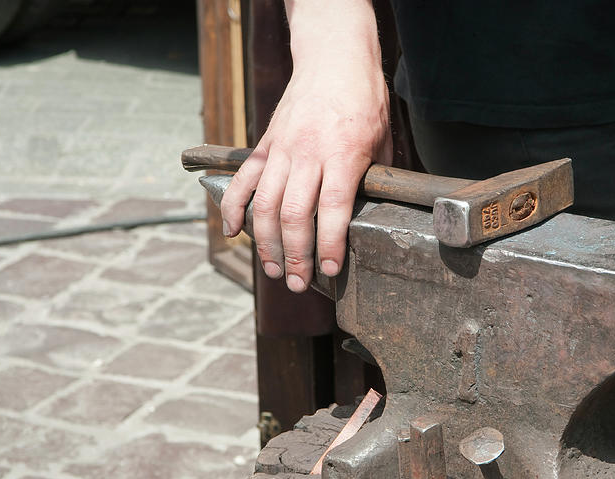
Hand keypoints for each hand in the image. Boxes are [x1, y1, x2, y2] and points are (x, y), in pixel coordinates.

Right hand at [219, 1, 391, 292]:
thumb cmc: (364, 101)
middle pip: (295, 214)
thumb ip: (372, 180)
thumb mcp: (382, 141)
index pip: (333, 210)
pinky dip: (233, 208)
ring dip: (267, 243)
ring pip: (266, 204)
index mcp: (343, 154)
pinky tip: (233, 233)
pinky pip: (243, 181)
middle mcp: (308, 153)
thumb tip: (371, 217)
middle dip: (296, 255)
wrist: (334, 59)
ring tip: (275, 270)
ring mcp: (282, 149)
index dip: (329, 245)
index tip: (329, 271)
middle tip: (298, 283)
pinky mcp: (265, 145)